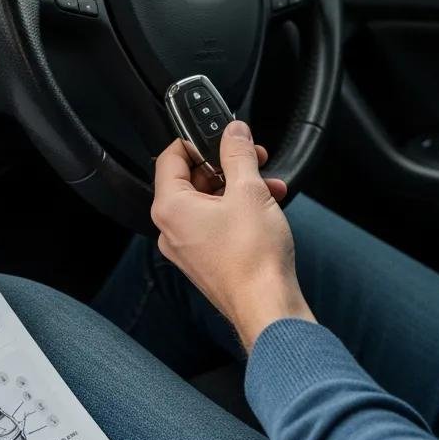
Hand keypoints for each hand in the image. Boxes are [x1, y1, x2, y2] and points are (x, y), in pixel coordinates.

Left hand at [151, 120, 315, 350]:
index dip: (196, 140)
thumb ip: (238, 153)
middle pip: (191, 178)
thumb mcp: (248, 190)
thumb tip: (233, 132)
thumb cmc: (253, 258)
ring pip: (208, 201)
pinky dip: (238, 209)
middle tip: (252, 156)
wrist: (268, 307)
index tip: (220, 134)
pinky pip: (216, 223)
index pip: (170, 157)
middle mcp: (171, 228)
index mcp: (170, 208)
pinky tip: (267, 205)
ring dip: (238, 186)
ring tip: (268, 183)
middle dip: (226, 164)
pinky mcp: (206, 259)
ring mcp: (188, 247)